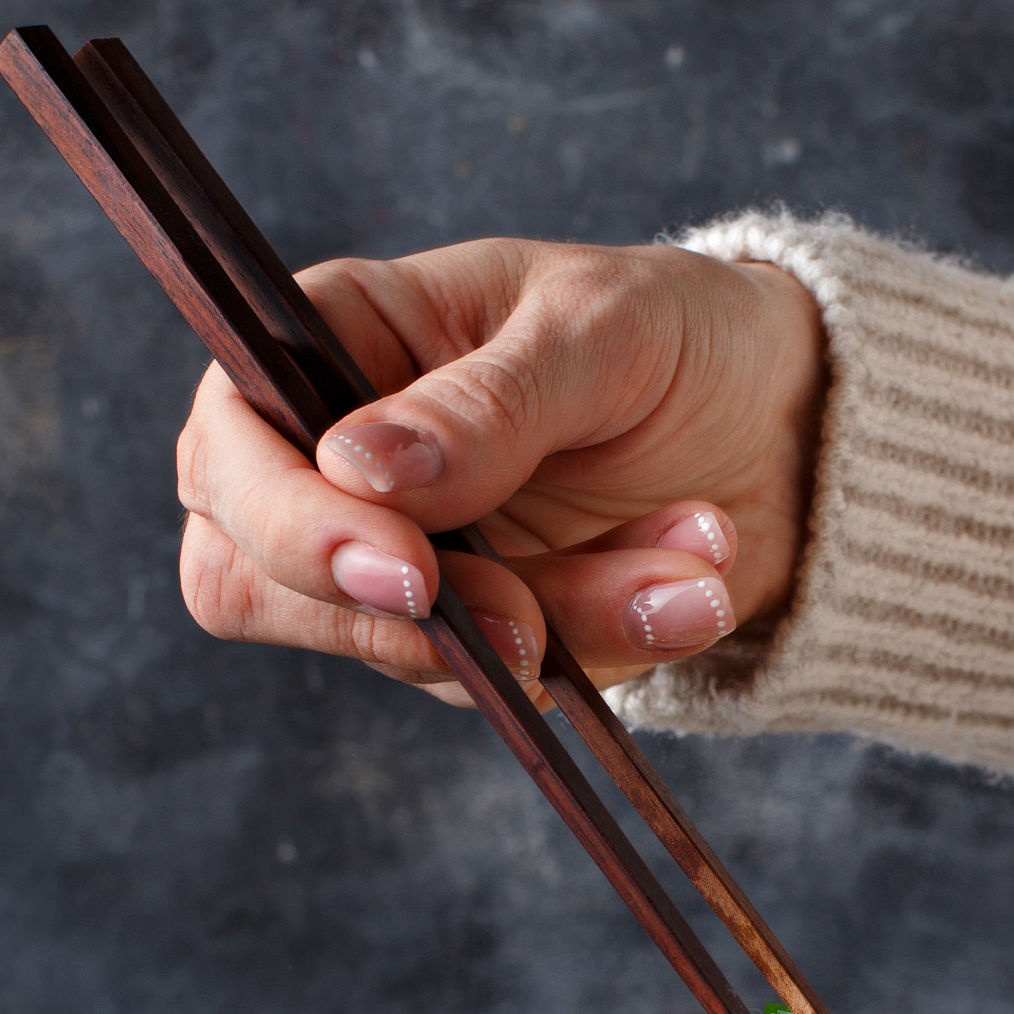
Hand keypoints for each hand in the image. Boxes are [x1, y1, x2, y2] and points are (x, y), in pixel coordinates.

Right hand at [177, 239, 824, 704]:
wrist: (784, 427)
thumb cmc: (672, 334)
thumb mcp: (600, 329)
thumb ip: (486, 402)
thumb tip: (355, 469)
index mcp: (332, 339)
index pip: (229, 446)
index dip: (287, 522)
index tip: (407, 569)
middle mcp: (334, 462)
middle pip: (250, 582)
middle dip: (395, 620)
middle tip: (529, 622)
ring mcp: (398, 563)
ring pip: (400, 652)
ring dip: (555, 625)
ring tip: (691, 561)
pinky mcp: (473, 639)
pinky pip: (502, 683)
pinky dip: (608, 645)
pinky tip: (693, 584)